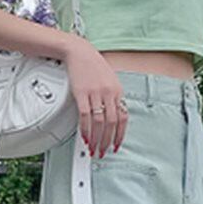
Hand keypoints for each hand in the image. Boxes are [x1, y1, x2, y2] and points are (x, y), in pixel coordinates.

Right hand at [62, 35, 127, 156]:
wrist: (79, 51)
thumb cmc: (94, 67)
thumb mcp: (110, 81)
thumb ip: (113, 99)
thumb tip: (114, 119)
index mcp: (117, 91)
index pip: (122, 118)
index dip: (120, 135)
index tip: (116, 146)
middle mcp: (108, 93)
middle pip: (111, 123)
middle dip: (107, 141)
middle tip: (103, 152)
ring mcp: (95, 93)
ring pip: (99, 122)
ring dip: (96, 139)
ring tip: (93, 148)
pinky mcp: (81, 93)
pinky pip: (85, 116)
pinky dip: (85, 129)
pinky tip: (85, 137)